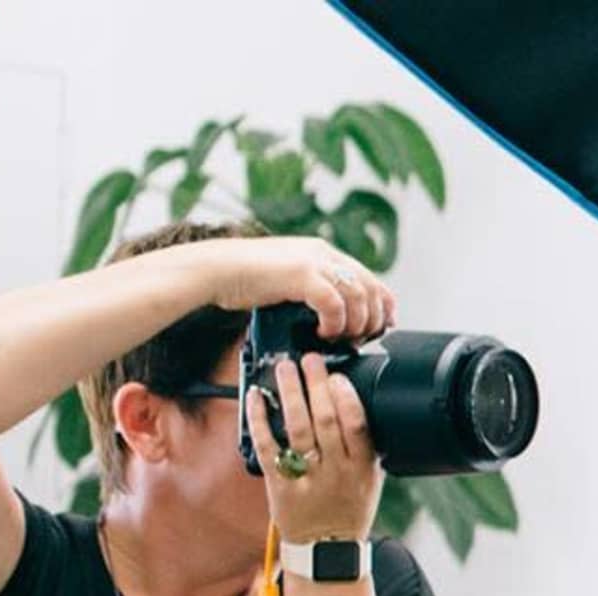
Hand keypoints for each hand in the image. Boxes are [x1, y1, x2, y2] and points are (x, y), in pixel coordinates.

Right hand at [193, 235, 393, 339]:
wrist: (215, 270)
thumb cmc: (245, 280)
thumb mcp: (289, 281)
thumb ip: (314, 290)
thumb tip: (335, 316)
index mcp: (323, 253)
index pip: (370, 279)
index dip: (382, 305)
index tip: (380, 327)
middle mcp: (323, 254)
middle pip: (371, 289)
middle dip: (372, 319)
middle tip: (360, 340)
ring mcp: (313, 262)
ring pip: (358, 297)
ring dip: (355, 324)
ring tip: (340, 338)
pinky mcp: (301, 275)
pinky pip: (335, 303)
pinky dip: (335, 323)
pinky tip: (324, 333)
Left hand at [244, 356, 379, 542]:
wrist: (326, 549)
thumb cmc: (348, 511)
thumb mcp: (371, 482)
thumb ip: (365, 448)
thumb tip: (352, 402)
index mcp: (361, 470)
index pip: (357, 426)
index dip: (346, 398)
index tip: (337, 377)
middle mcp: (335, 472)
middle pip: (325, 421)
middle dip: (316, 385)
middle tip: (309, 361)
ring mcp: (306, 478)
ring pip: (297, 429)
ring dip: (290, 394)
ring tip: (285, 369)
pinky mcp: (279, 483)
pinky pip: (268, 447)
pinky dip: (260, 420)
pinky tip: (256, 397)